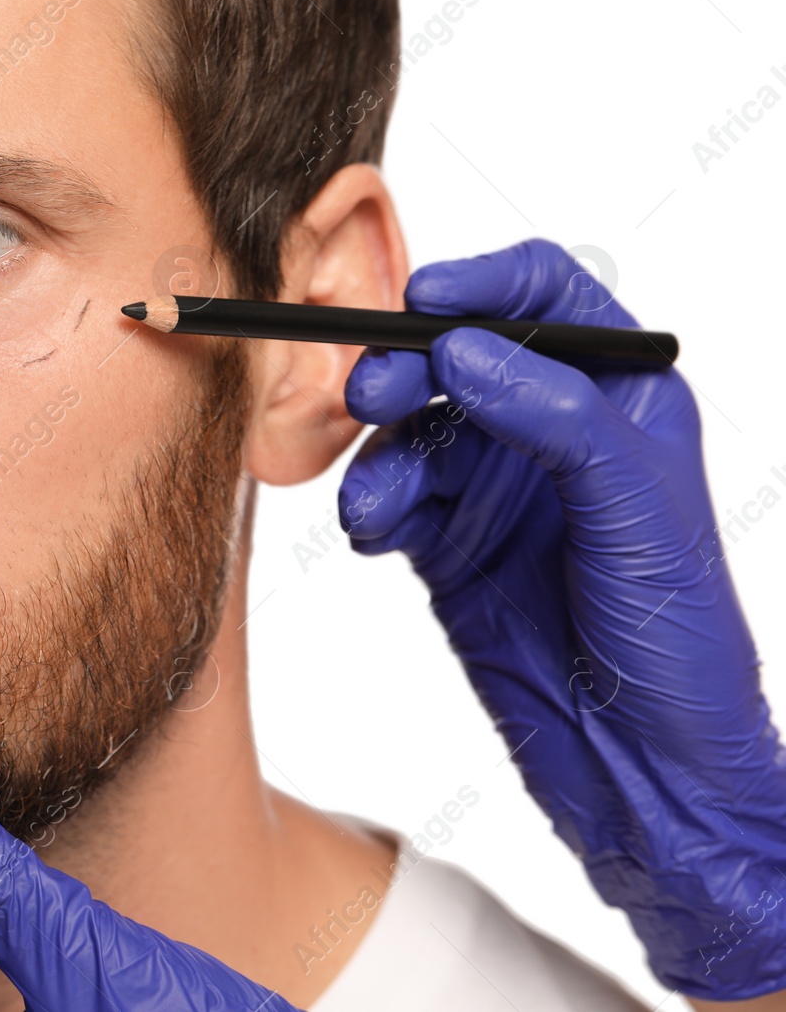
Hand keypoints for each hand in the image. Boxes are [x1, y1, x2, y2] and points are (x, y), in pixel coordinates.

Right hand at [338, 238, 785, 1000]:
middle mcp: (551, 430)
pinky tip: (375, 535)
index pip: (547, 296)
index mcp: (621, 397)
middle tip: (372, 395)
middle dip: (406, 371)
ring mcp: (496, 487)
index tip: (422, 302)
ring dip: (381, 456)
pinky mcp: (449, 544)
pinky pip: (390, 498)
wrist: (641, 767)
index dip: (481, 283)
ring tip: (378, 506)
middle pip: (455, 357)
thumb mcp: (636, 510)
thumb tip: (466, 351)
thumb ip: (556, 416)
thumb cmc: (679, 639)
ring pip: (411, 430)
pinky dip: (370, 507)